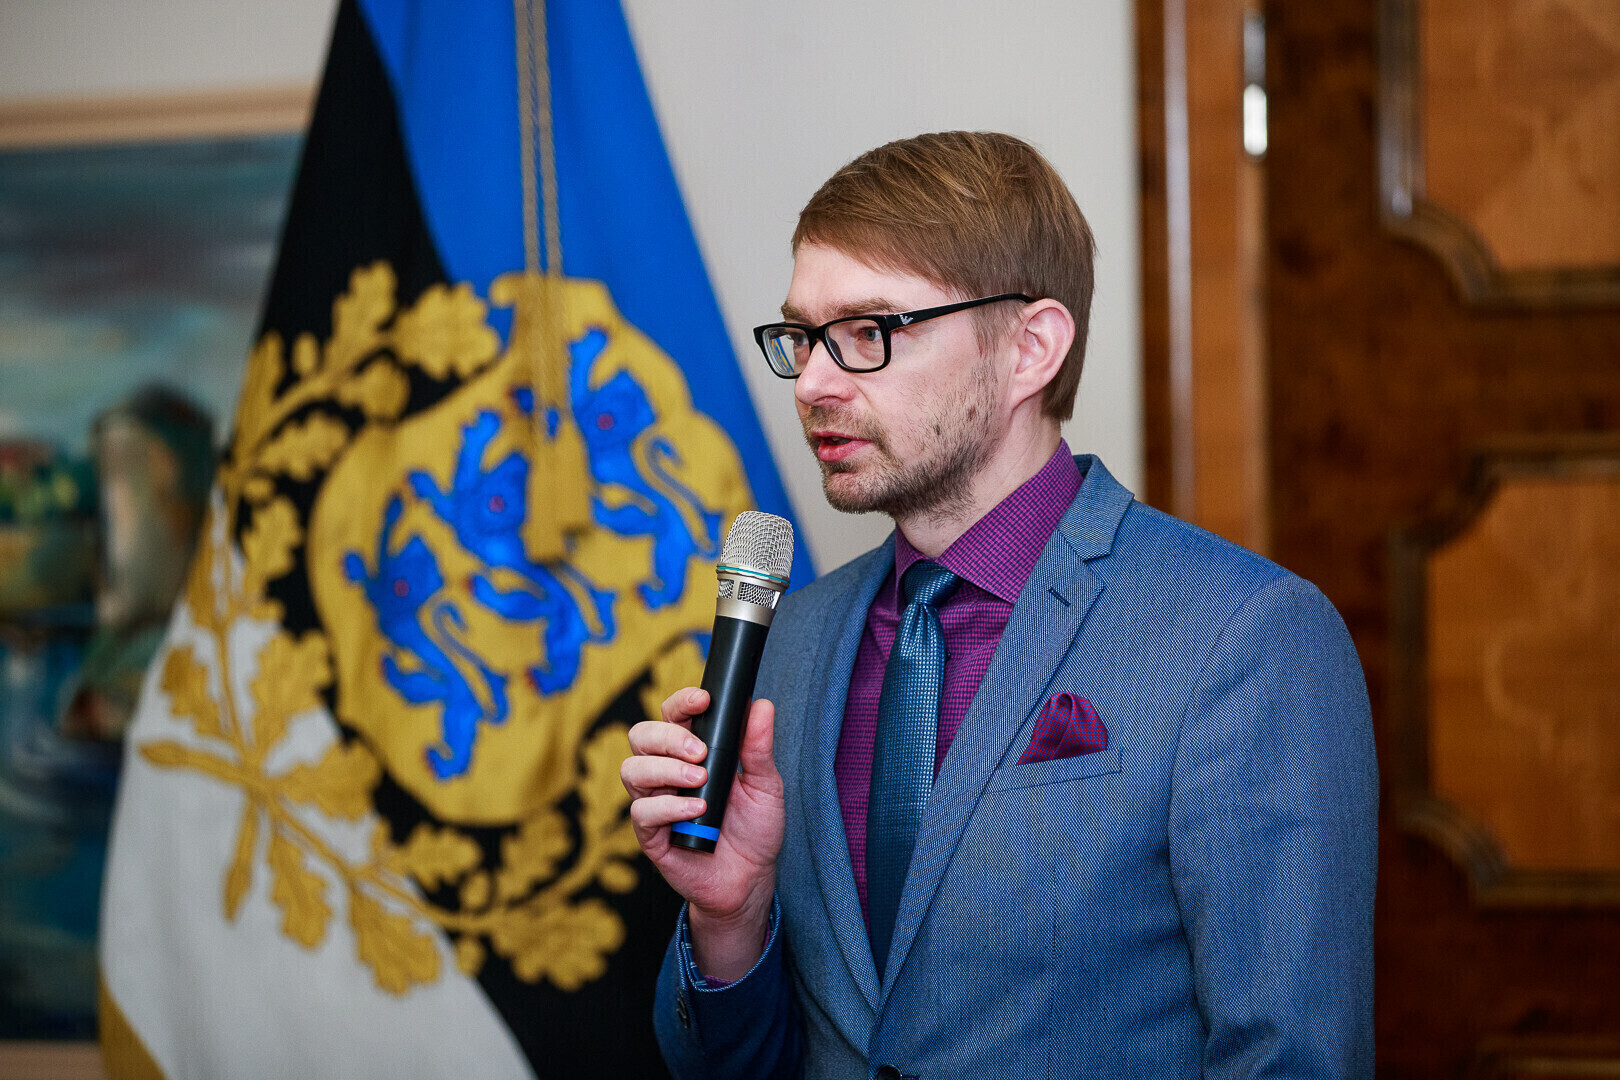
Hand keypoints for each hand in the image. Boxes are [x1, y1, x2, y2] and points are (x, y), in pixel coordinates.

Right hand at [622, 687, 784, 979]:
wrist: (750, 880)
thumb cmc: (755, 829)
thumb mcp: (766, 785)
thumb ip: (759, 747)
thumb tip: (761, 705)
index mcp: (692, 752)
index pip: (673, 715)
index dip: (681, 702)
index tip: (704, 701)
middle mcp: (667, 772)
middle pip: (642, 735)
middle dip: (669, 737)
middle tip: (702, 752)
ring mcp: (656, 802)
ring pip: (632, 770)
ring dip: (665, 769)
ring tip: (700, 780)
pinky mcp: (650, 835)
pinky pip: (642, 812)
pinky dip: (669, 807)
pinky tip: (696, 811)